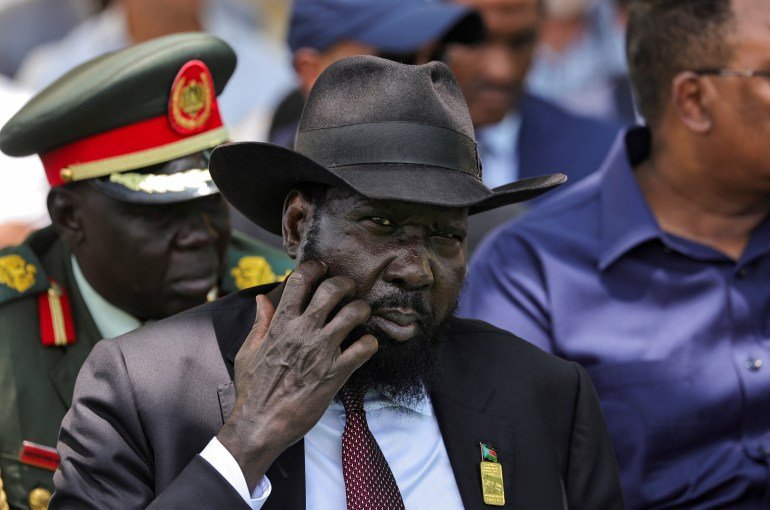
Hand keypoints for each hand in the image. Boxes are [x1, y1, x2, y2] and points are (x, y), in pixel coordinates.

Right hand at [217, 260, 377, 489]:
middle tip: (349, 290)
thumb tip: (262, 298)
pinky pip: (364, 349)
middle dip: (345, 284)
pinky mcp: (336, 373)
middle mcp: (304, 332)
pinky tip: (366, 345)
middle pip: (332, 290)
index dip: (314, 268)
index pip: (300, 281)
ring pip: (353, 313)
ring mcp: (322, 351)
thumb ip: (260, 322)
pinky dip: (370, 343)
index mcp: (281, 324)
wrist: (260, 424)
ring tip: (361, 313)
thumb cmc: (252, 389)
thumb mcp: (249, 350)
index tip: (322, 269)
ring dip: (362, 309)